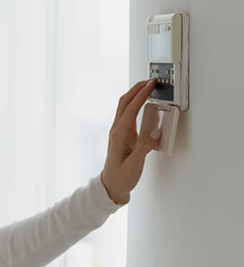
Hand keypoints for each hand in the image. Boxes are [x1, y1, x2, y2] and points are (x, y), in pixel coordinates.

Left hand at [101, 79, 161, 204]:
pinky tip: (144, 105)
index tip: (150, 85)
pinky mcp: (122, 135)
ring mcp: (118, 132)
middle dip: (136, 89)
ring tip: (148, 88)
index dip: (140, 95)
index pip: (130, 109)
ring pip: (125, 107)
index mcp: (119, 135)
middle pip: (124, 103)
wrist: (111, 186)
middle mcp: (117, 131)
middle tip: (150, 80)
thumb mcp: (135, 164)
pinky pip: (128, 115)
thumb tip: (155, 132)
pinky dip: (136, 105)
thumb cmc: (121, 177)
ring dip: (135, 95)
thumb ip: (144, 147)